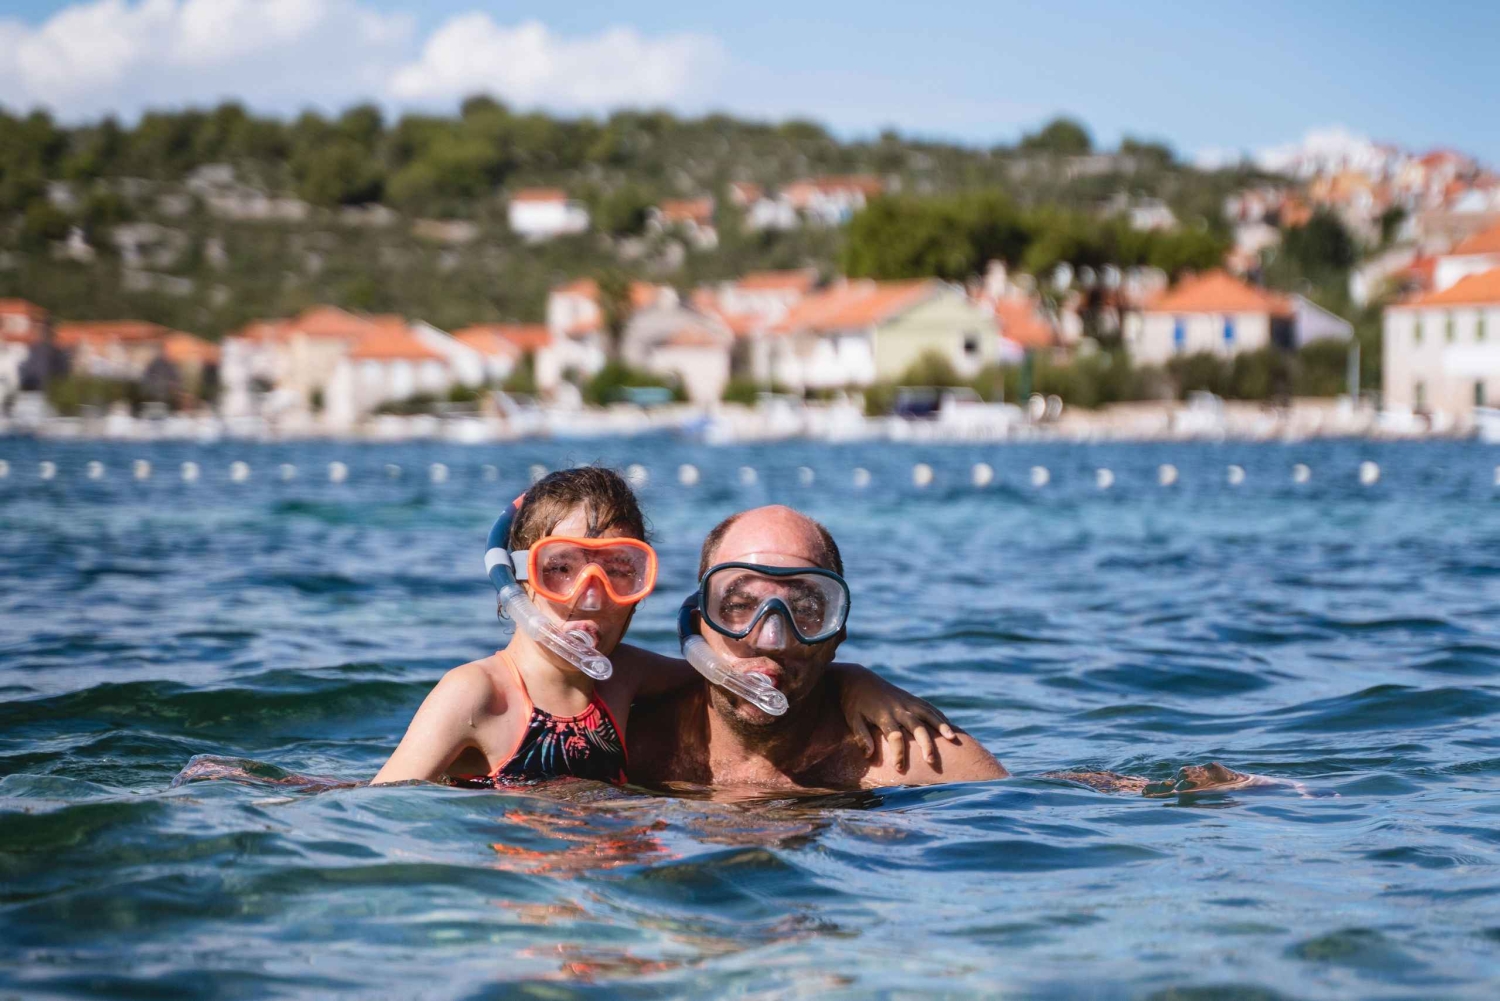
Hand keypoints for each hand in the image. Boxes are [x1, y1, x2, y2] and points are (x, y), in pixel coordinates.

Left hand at [835, 664, 958, 770]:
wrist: (857, 679)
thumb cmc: (853, 704)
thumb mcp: (853, 719)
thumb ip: (862, 736)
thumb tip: (869, 755)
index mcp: (883, 715)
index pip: (895, 737)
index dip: (898, 753)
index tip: (899, 769)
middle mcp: (898, 708)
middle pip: (916, 726)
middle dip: (925, 744)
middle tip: (931, 761)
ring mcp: (906, 702)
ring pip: (927, 714)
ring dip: (941, 726)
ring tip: (952, 739)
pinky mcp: (910, 698)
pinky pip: (928, 707)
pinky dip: (939, 717)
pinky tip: (949, 728)